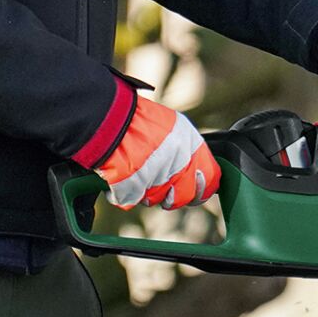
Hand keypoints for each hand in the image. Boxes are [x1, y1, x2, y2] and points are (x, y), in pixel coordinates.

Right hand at [98, 94, 219, 209]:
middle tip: (156, 183)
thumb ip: (184, 150)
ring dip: (143, 191)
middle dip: (171, 196)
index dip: (202, 188)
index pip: (211, 178)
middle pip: (183, 196)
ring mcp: (156, 176)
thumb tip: (195, 174)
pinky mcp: (133, 187)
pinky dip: (121, 193)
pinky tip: (117, 175)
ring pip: (155, 199)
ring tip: (132, 169)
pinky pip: (129, 200)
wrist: (106, 116)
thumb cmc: (134, 118)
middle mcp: (178, 162)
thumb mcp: (170, 127)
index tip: (194, 191)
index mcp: (190, 144)